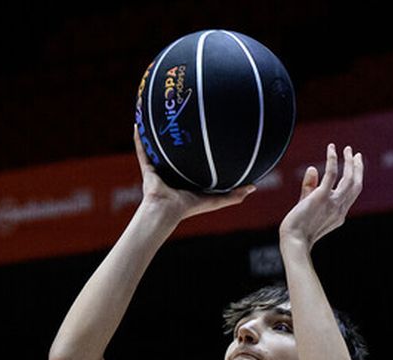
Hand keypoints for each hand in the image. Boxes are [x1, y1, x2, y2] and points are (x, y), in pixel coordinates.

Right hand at [134, 128, 254, 221]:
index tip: (204, 133)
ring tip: (159, 115)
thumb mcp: (215, 200)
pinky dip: (139, 138)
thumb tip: (254, 187)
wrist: (166, 212)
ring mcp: (158, 169)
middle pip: (175, 150)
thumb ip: (233, 195)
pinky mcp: (147, 168)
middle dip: (177, 136)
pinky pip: (142, 150)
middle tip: (183, 118)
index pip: (192, 160)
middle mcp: (171, 171)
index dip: (197, 148)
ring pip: (156, 147)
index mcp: (185, 177)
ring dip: (156, 133)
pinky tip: (138, 123)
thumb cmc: (188, 208)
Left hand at [279, 144, 362, 249]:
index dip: (355, 179)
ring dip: (350, 162)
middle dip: (358, 168)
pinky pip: (331, 174)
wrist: (293, 241)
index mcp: (339, 214)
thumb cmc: (297, 228)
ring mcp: (333, 203)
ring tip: (347, 149)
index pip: (351, 194)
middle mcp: (340, 209)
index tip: (353, 166)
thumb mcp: (306, 206)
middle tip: (355, 154)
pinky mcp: (322, 197)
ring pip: (349, 179)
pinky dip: (332, 159)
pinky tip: (331, 149)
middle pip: (356, 185)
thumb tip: (313, 168)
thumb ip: (310, 188)